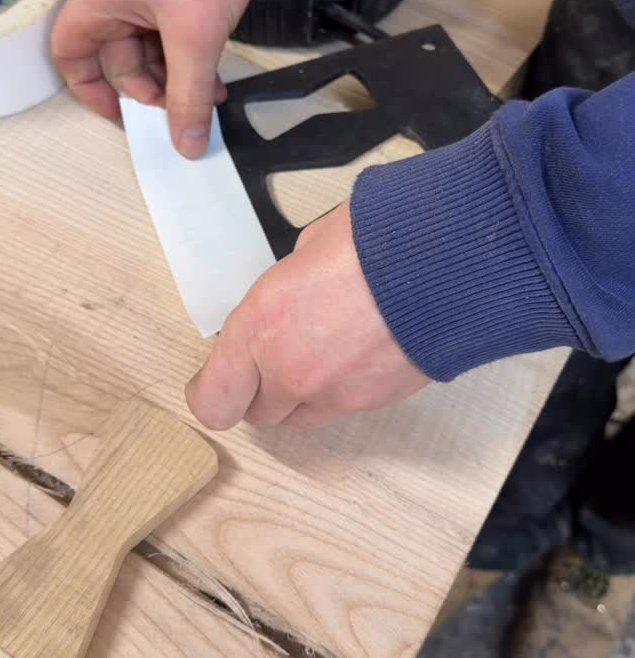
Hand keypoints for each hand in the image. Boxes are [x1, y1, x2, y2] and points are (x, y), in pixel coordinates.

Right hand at [51, 0, 254, 157]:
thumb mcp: (194, 36)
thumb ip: (189, 94)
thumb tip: (186, 144)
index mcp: (99, 0)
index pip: (71, 54)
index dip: (91, 91)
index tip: (124, 118)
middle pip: (118, 58)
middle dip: (153, 88)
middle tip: (187, 108)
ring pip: (149, 47)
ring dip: (177, 74)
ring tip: (212, 93)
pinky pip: (169, 29)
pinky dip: (188, 53)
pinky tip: (216, 72)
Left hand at [186, 201, 428, 430]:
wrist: (447, 262)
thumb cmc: (379, 239)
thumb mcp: (308, 246)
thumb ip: (287, 283)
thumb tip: (293, 288)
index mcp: (260, 327)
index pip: (213, 401)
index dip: (211, 394)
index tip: (214, 381)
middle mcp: (292, 372)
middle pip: (257, 414)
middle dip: (260, 389)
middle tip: (274, 357)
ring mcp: (336, 393)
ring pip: (300, 417)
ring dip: (299, 395)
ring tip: (321, 354)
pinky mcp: (376, 401)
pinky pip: (342, 408)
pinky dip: (342, 389)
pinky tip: (358, 351)